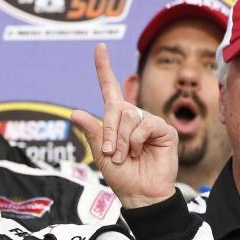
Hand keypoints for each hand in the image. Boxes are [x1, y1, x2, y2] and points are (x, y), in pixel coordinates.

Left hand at [71, 44, 177, 208]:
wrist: (139, 192)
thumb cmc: (120, 174)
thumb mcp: (99, 153)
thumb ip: (91, 131)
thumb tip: (74, 112)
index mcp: (115, 119)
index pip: (109, 88)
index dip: (104, 68)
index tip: (100, 46)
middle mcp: (133, 116)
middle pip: (115, 109)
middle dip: (109, 132)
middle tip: (111, 153)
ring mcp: (149, 121)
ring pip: (129, 118)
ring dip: (122, 140)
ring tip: (125, 156)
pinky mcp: (164, 129)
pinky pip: (145, 125)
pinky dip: (136, 140)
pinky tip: (140, 152)